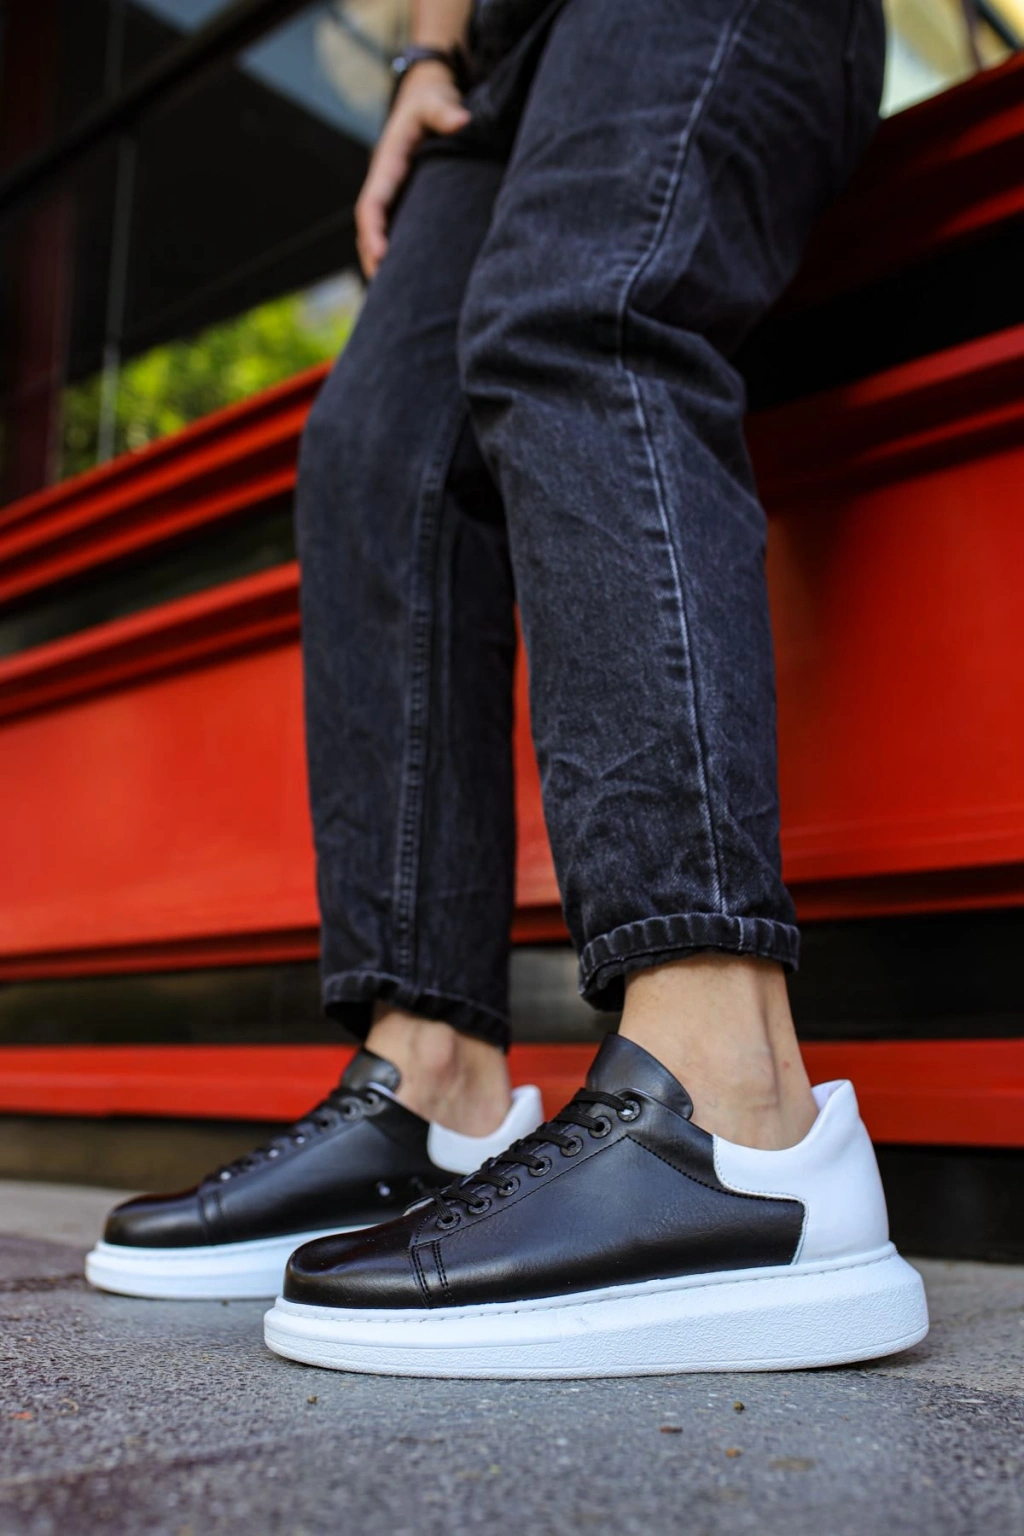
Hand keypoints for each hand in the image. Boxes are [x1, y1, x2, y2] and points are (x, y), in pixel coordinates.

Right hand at [356, 61, 470, 278]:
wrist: (427, 96)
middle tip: (386, 294)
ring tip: (395, 298)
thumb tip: (462, 121)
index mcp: (386, 165)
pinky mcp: (406, 201)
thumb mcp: (435, 100)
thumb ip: (444, 111)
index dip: (373, 232)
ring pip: (382, 234)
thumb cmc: (431, 99)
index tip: (380, 256)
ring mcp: (394, 195)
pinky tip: (412, 280)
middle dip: (373, 260)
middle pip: (370, 229)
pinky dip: (399, 255)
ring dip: (382, 263)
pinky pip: (397, 231)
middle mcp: (385, 184)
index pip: (371, 204)